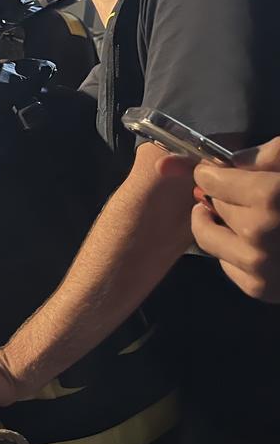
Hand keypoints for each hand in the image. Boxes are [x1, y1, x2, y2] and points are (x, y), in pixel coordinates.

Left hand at [162, 137, 279, 301]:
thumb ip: (262, 154)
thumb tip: (173, 159)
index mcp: (273, 196)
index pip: (212, 177)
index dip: (213, 172)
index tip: (214, 171)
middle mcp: (263, 232)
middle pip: (213, 203)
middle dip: (224, 196)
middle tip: (243, 194)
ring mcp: (261, 264)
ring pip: (209, 234)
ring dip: (217, 222)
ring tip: (239, 216)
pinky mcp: (262, 289)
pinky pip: (224, 262)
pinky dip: (233, 251)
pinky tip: (256, 243)